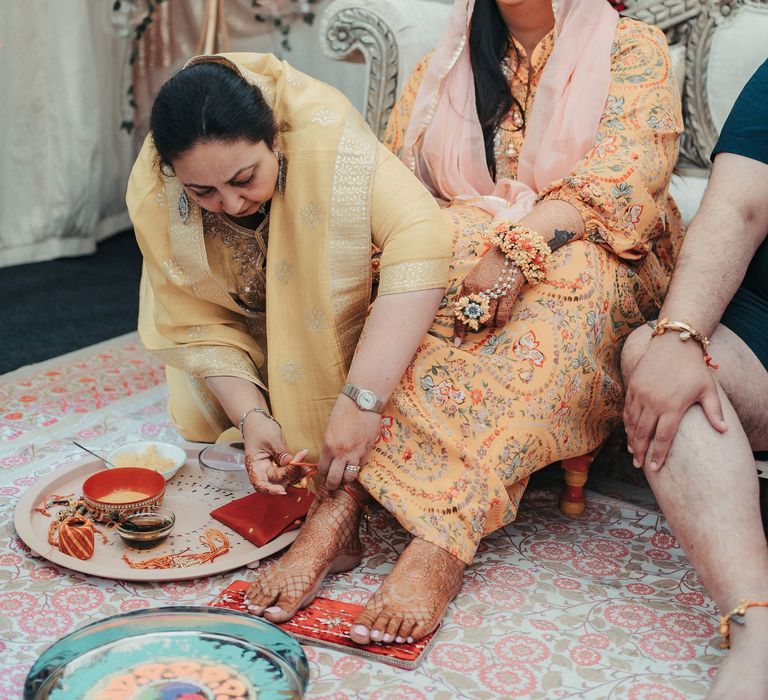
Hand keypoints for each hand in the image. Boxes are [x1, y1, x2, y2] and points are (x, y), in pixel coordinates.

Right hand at [242, 412, 309, 494]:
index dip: (270, 490)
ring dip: (296, 475)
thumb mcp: (271, 439)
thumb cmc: (260, 429)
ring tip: (306, 467)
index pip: (260, 484)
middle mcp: (262, 471)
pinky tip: (305, 466)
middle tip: (303, 464)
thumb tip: (289, 462)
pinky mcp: (279, 466)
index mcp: (255, 466)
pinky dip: (297, 470)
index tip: (281, 490)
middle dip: (290, 475)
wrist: (258, 422)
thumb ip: (280, 453)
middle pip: (276, 481)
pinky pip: (289, 472)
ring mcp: (271, 469)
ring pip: (285, 479)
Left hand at [318, 395, 381, 489]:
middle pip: (335, 479)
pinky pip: (361, 465)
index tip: (324, 474)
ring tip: (345, 478)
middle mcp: (342, 453)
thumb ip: (329, 445)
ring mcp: (356, 453)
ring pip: (350, 477)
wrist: (363, 402)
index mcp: (329, 446)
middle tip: (332, 486)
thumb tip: (329, 457)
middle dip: (332, 485)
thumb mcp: (330, 428)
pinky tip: (356, 465)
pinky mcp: (368, 451)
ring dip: (346, 479)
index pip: (323, 469)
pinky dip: (358, 467)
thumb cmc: (344, 411)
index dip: (322, 473)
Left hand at [453, 247, 524, 344]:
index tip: (457, 340)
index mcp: (467, 285)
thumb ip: (471, 292)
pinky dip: (500, 322)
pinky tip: (501, 319)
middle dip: (477, 324)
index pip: (459, 311)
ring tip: (494, 315)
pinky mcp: (507, 294)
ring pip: (487, 320)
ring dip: (490, 322)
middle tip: (482, 322)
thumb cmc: (494, 264)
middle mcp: (478, 290)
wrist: (512, 251)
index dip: (458, 328)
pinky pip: (501, 317)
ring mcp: (493, 292)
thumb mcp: (476, 276)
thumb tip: (469, 312)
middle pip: (473, 318)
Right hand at [623, 333, 726, 470]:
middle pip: (644, 433)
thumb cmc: (693, 368)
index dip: (658, 454)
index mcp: (672, 406)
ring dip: (631, 439)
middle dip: (640, 452)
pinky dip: (627, 423)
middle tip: (639, 465)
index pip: (663, 437)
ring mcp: (640, 394)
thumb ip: (714, 411)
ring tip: (632, 452)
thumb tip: (723, 431)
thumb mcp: (707, 389)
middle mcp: (653, 402)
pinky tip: (629, 432)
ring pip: (632, 423)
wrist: (672, 344)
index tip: (655, 467)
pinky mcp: (633, 387)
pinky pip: (627, 410)